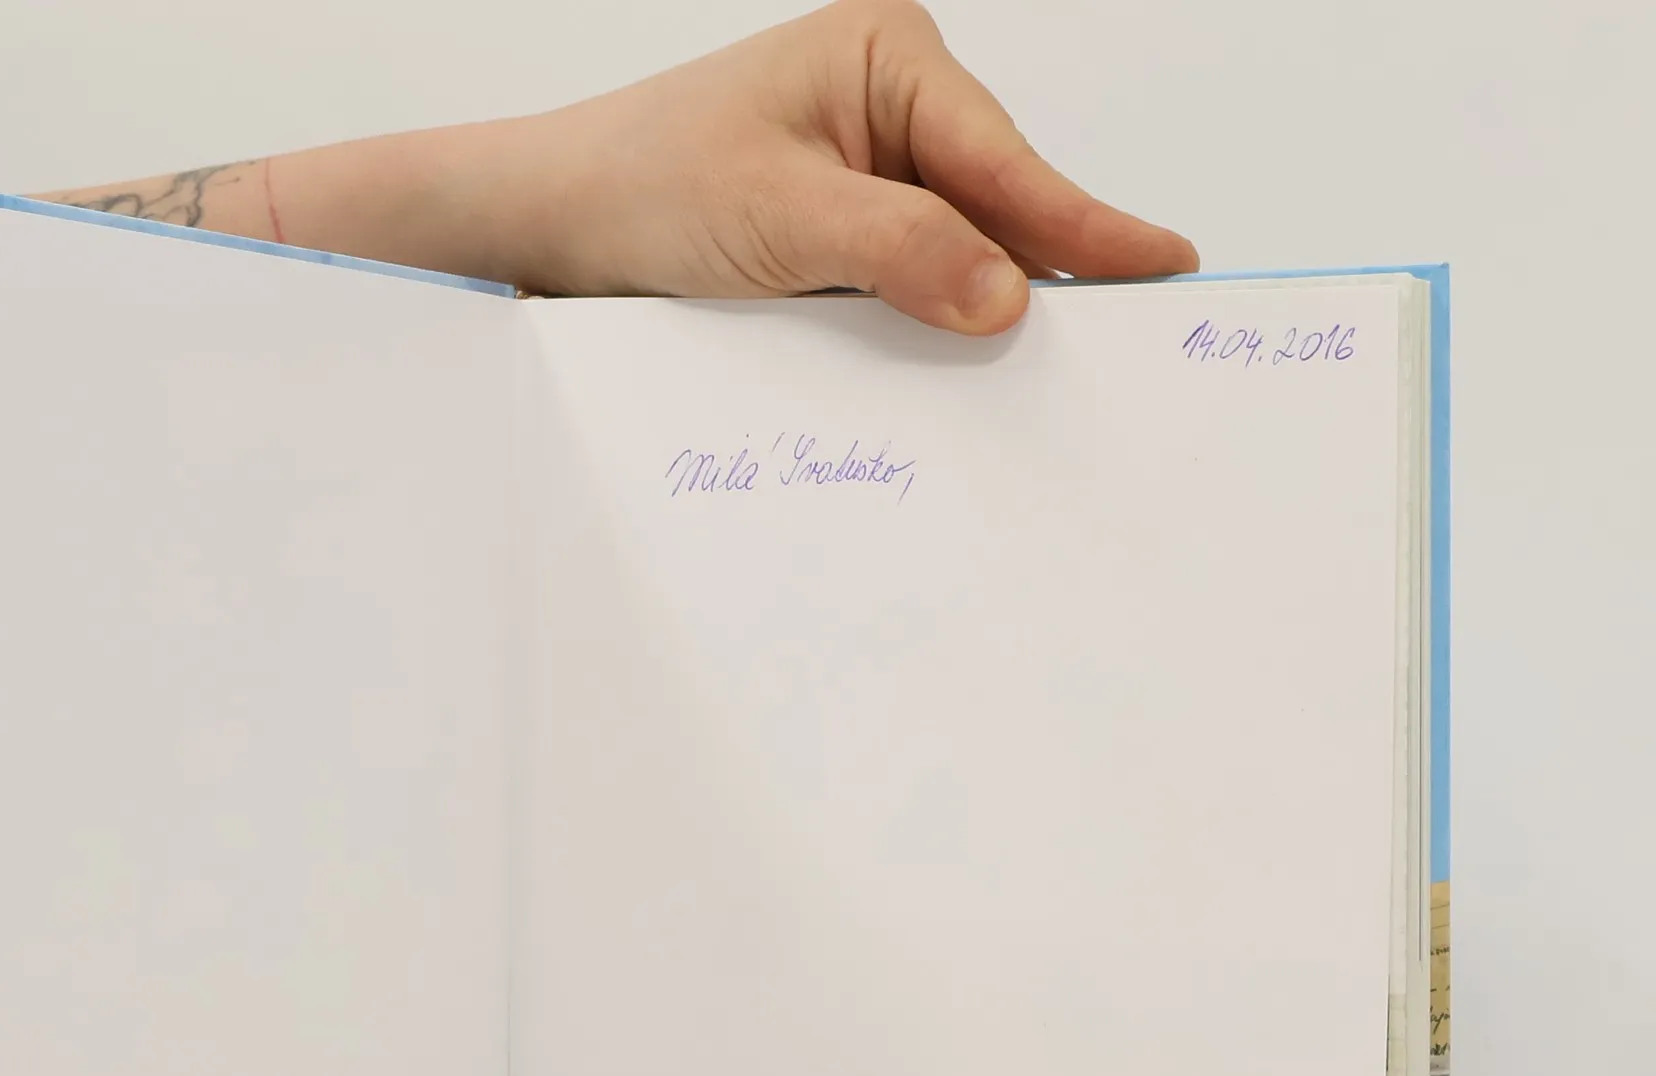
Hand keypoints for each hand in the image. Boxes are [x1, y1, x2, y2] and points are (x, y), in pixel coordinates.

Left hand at [511, 0, 1197, 332]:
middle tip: (1127, 349)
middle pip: (998, 208)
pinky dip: (935, 329)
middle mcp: (890, 111)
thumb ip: (898, 250)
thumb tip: (1007, 293)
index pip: (1004, 158)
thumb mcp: (778, 218)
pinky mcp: (849, 242)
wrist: (556, 227)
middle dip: (1045, 276)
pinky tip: (965, 368)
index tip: (1161, 267)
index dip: (1083, 224)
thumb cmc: (644, 185)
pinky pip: (916, 288)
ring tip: (1061, 372)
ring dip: (986, 312)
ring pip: (962, 256)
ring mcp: (872, 179)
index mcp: (886, 60)